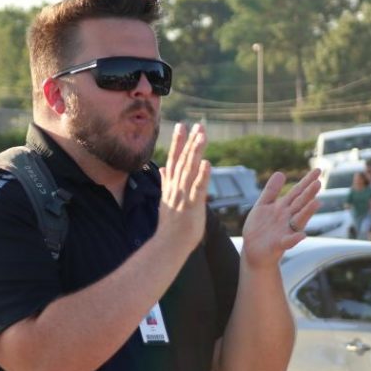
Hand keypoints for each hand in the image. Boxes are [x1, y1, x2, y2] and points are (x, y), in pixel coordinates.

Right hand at [157, 122, 210, 252]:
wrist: (168, 245)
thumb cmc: (169, 226)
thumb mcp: (165, 200)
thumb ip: (165, 182)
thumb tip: (163, 168)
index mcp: (171, 186)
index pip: (174, 160)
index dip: (178, 142)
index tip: (181, 126)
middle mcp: (176, 188)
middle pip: (183, 160)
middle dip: (189, 142)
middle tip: (196, 125)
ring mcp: (183, 196)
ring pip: (190, 170)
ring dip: (196, 152)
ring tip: (202, 136)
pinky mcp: (192, 206)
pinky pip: (198, 188)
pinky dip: (202, 175)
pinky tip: (206, 163)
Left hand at [240, 169, 320, 268]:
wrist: (253, 251)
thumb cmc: (260, 229)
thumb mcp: (263, 206)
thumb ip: (272, 191)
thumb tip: (281, 173)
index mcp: (284, 207)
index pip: (297, 192)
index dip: (307, 181)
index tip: (317, 170)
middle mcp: (288, 218)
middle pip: (300, 204)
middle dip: (309, 193)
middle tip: (318, 182)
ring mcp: (285, 231)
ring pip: (299, 220)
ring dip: (308, 212)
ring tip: (317, 202)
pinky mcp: (279, 245)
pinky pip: (288, 242)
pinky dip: (294, 239)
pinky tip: (301, 235)